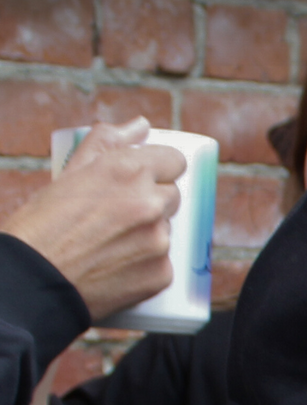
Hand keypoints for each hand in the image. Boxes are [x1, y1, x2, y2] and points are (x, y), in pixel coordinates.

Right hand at [1, 119, 184, 319]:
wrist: (33, 280)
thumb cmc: (44, 224)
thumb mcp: (69, 173)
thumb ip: (107, 143)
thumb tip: (140, 125)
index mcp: (127, 170)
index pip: (175, 160)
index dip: (159, 170)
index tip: (145, 179)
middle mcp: (149, 202)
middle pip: (172, 195)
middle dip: (151, 201)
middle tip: (116, 215)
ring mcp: (159, 240)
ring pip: (167, 229)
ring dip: (148, 233)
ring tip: (110, 243)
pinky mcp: (162, 274)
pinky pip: (164, 262)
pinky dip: (147, 264)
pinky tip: (117, 266)